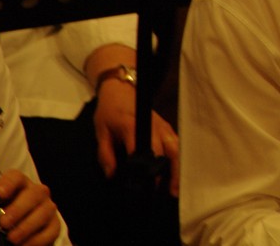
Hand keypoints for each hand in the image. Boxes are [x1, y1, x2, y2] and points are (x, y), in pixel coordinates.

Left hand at [0, 170, 60, 245]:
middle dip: (19, 208)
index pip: (16, 177)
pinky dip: (36, 240)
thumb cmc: (2, 216)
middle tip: (4, 223)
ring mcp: (47, 208)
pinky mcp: (54, 225)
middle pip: (34, 193)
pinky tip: (23, 245)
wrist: (19, 231)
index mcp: (19, 185)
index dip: (8, 182)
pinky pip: (51, 231)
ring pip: (45, 211)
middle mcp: (37, 193)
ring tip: (12, 238)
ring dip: (27, 226)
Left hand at [94, 80, 179, 195]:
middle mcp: (153, 126)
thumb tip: (111, 174)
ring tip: (176, 188)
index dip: (146, 169)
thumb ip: (105, 154)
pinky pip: (176, 144)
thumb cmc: (110, 110)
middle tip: (170, 192)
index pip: (144, 150)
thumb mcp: (101, 131)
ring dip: (178, 167)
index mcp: (134, 126)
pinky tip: (176, 173)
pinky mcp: (166, 126)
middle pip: (168, 150)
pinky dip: (178, 159)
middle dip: (171, 172)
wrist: (120, 88)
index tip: (145, 186)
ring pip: (176, 147)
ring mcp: (162, 125)